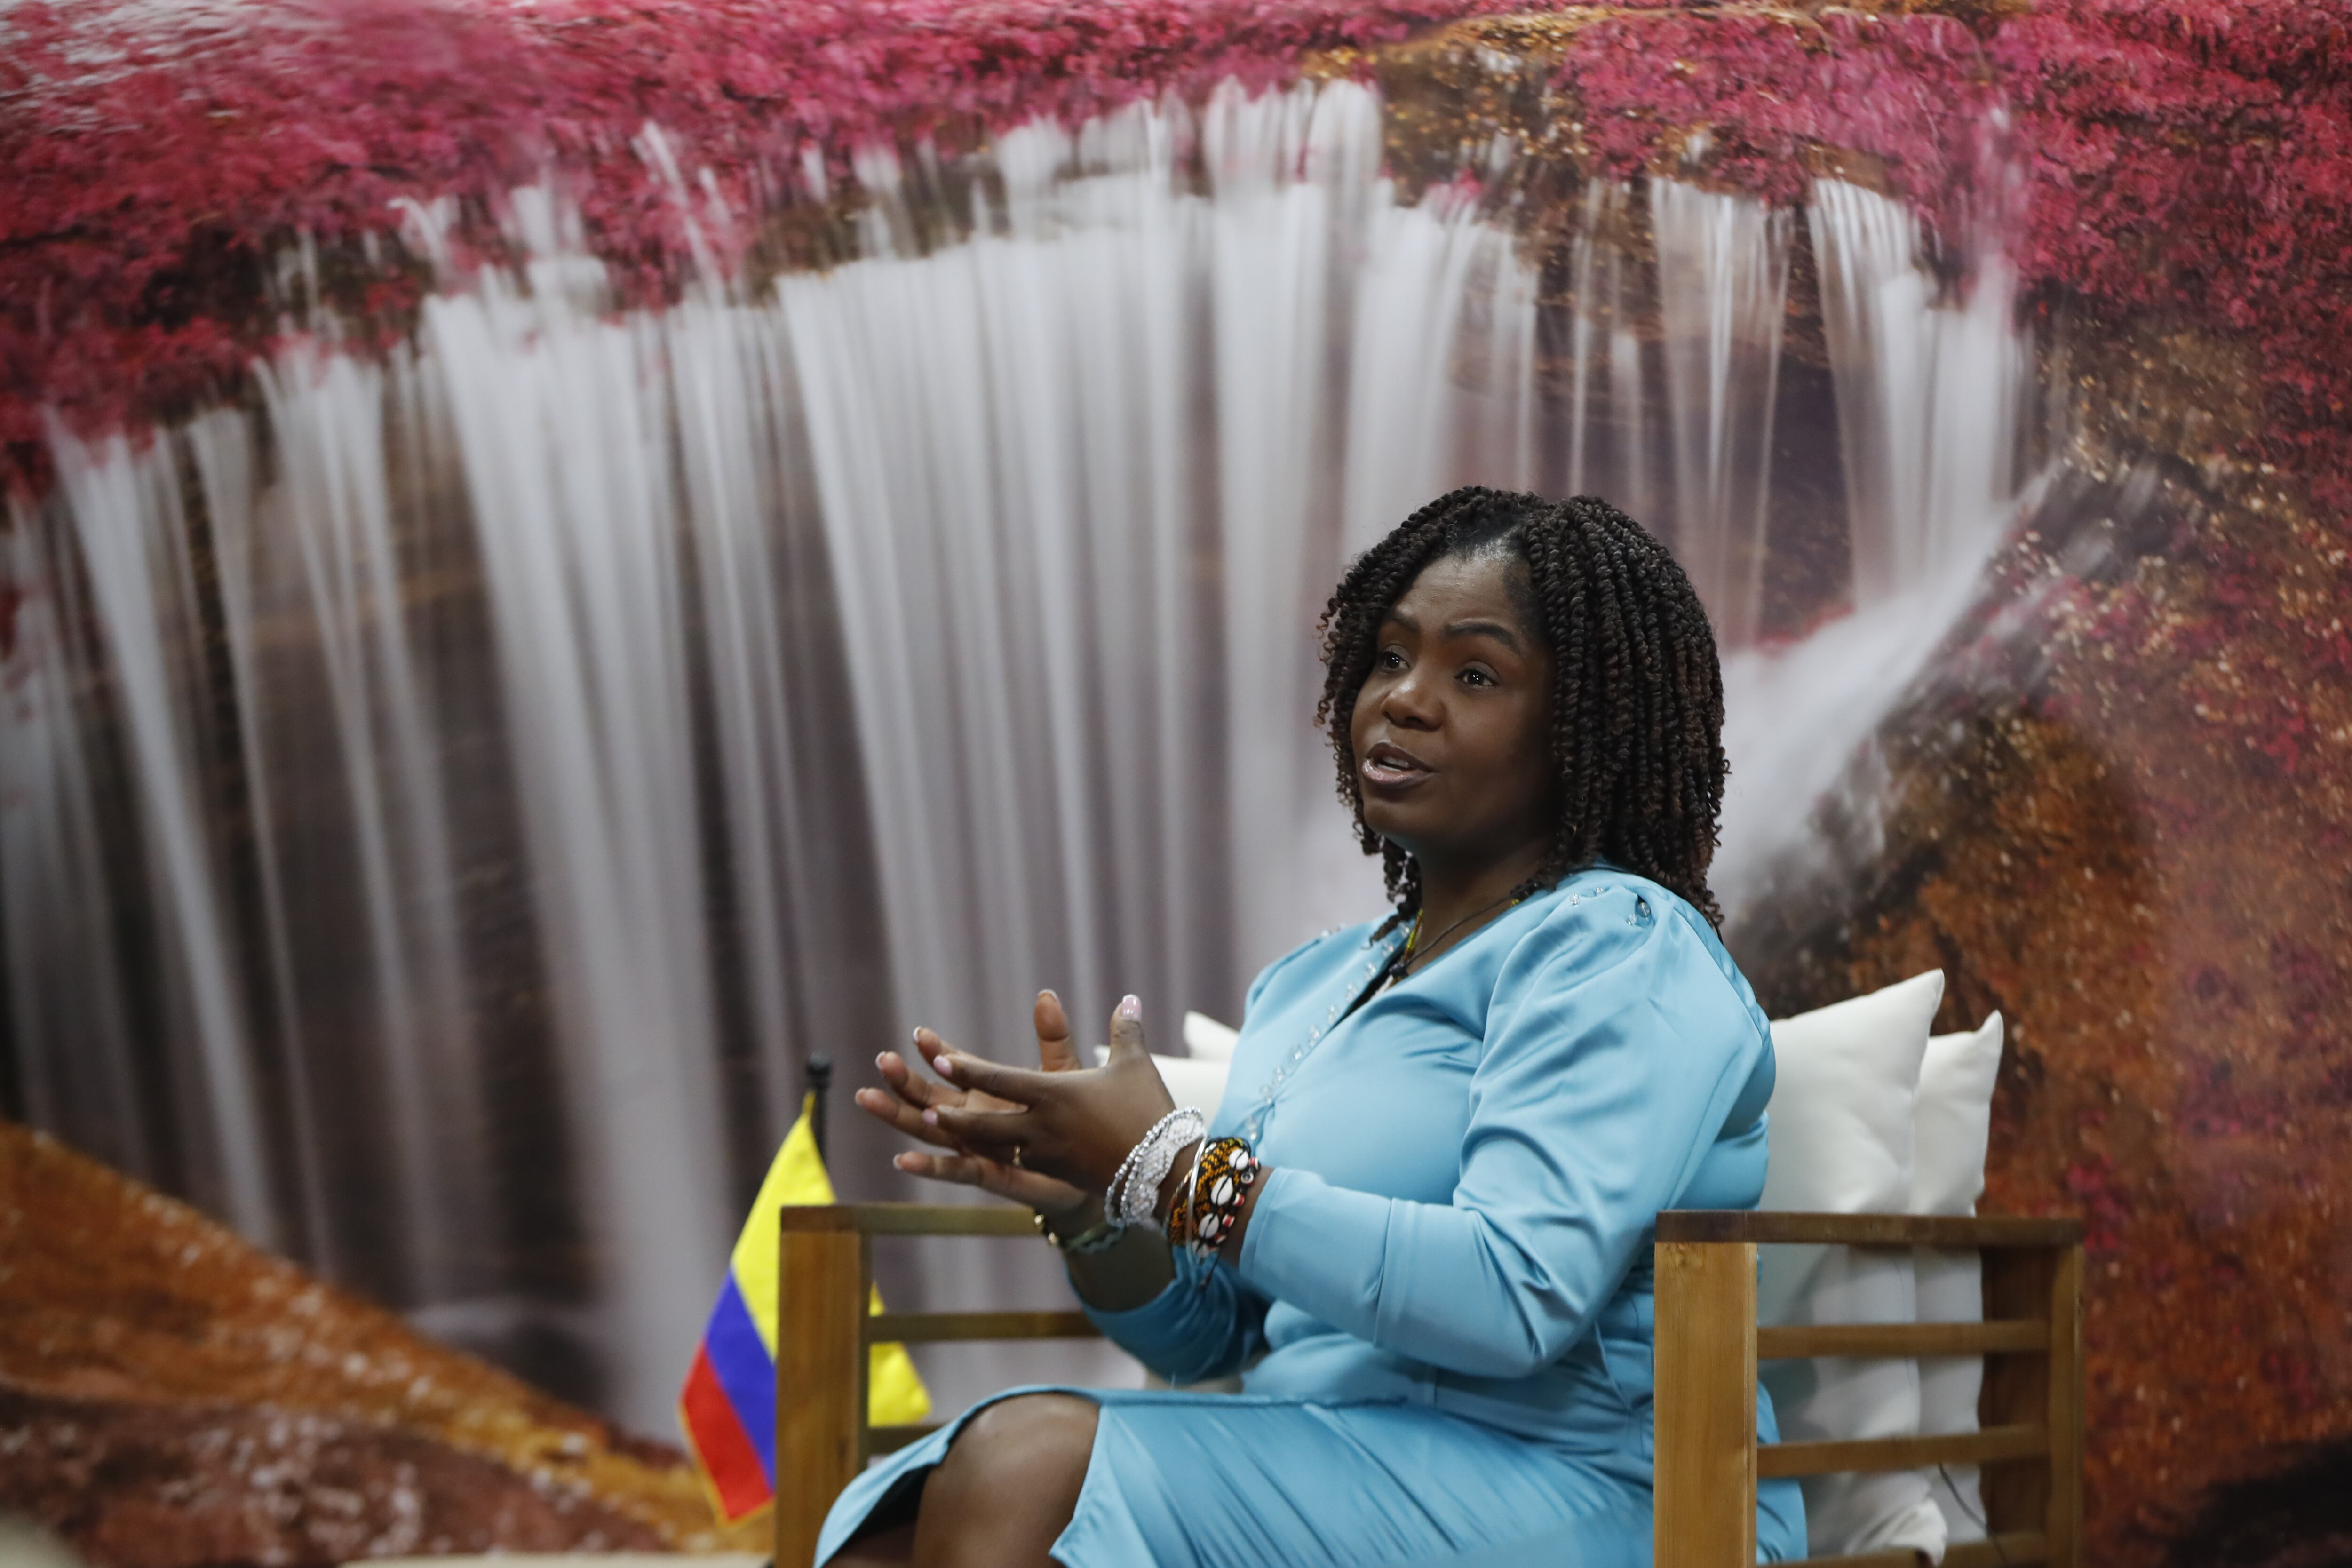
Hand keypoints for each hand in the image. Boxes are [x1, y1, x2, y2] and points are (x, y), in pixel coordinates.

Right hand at [855, 991, 1088, 1215]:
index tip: (920, 1034)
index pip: (952, 1066)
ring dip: (899, 1115)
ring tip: (868, 1097)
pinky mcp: (986, 1174)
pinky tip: (903, 1160)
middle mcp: (971, 1116)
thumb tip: (1046, 995)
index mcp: (985, 1089)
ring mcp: (974, 1146)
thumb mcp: (1061, 1077)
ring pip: (928, 1130)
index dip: (936, 1051)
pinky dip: (929, 1167)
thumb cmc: (1069, 1120)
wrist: (1089, 1168)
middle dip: (904, 1079)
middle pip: (927, 1097)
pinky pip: (954, 1171)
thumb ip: (1052, 1040)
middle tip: (884, 1060)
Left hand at [920, 994, 1177, 1193]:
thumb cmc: (1147, 1112)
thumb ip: (1124, 1030)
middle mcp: (1041, 1127)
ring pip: (993, 1147)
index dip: (968, 1070)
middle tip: (921, 1110)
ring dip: (962, 1140)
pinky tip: (982, 1155)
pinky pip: (1014, 1166)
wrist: (1164, 1172)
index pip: (1000, 1079)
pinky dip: (992, 1158)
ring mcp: (1045, 1156)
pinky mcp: (1056, 1176)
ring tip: (937, 1132)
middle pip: (982, 1123)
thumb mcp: (1134, 1066)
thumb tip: (1129, 998)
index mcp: (1053, 1095)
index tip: (939, 1060)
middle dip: (950, 1117)